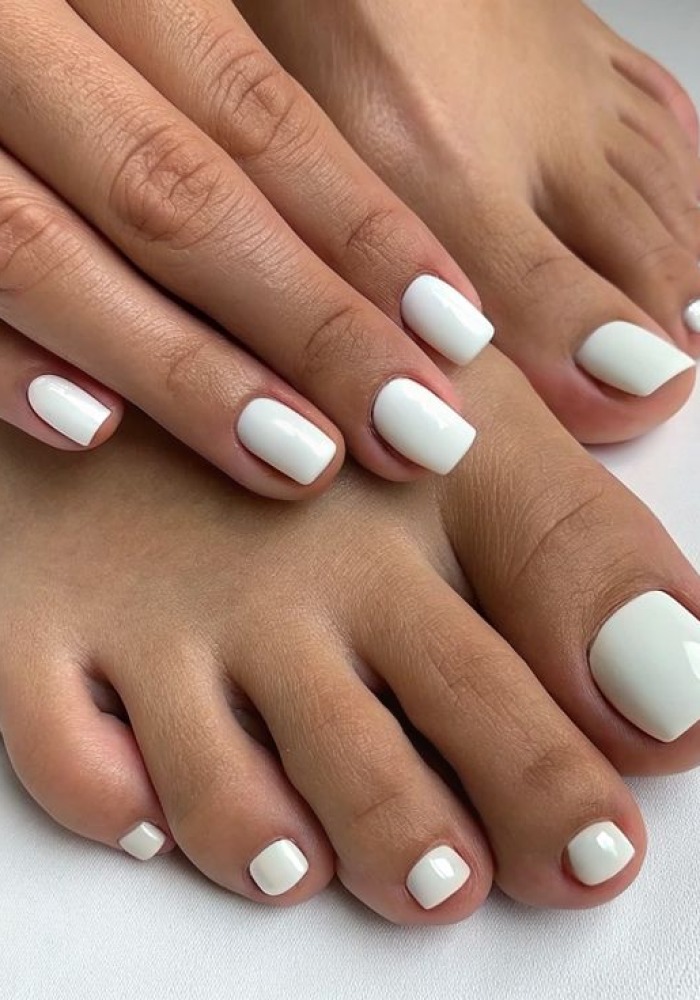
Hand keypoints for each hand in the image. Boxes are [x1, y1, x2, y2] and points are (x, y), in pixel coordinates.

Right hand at [0, 0, 492, 496]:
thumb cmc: (38, 20)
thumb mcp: (116, 8)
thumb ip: (196, 86)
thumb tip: (345, 229)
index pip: (253, 112)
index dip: (361, 226)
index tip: (456, 331)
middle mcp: (5, 26)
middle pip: (180, 193)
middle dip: (308, 322)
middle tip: (417, 431)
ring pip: (47, 249)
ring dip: (181, 368)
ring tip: (299, 461)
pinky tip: (85, 429)